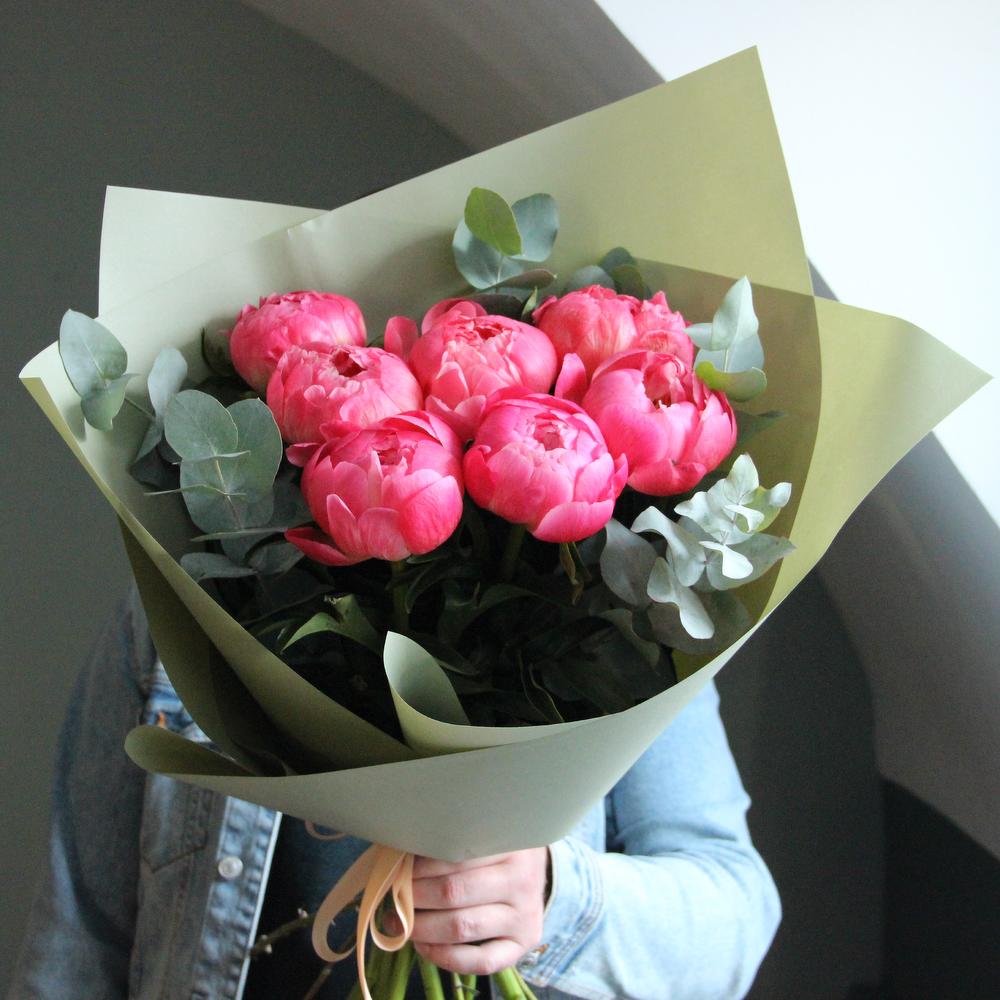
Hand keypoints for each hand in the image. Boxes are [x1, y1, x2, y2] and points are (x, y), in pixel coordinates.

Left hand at [395, 848, 549, 974]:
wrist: (535, 868)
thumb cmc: (498, 848)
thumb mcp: (483, 832)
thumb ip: (450, 842)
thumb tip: (398, 858)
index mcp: (508, 845)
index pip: (452, 858)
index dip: (418, 867)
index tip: (397, 870)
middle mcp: (521, 880)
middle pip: (453, 892)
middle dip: (415, 897)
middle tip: (394, 896)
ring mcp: (525, 915)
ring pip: (462, 927)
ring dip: (422, 927)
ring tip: (399, 922)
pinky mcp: (524, 944)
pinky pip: (481, 961)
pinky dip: (446, 957)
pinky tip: (424, 947)